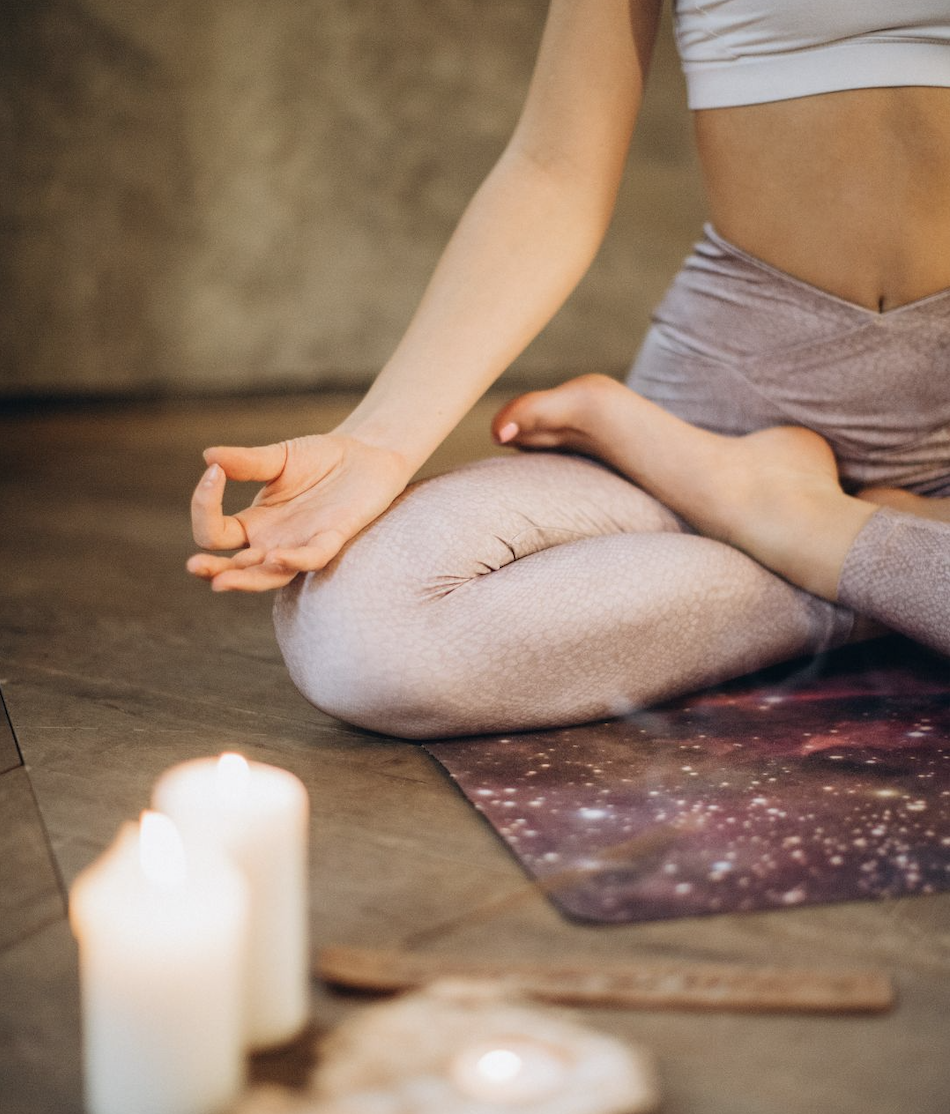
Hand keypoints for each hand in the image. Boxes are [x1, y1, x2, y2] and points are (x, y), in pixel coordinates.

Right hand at [187, 433, 410, 591]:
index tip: (213, 473)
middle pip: (235, 567)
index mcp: (253, 523)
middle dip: (213, 569)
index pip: (214, 532)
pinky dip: (295, 560)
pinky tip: (275, 557)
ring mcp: (301, 544)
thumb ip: (247, 461)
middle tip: (194, 566)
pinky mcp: (332, 539)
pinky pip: (313, 558)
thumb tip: (208, 456)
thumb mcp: (278, 457)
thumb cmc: (321, 459)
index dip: (205, 506)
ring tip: (220, 581)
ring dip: (246, 580)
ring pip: (269, 575)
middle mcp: (272, 541)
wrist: (366, 455)